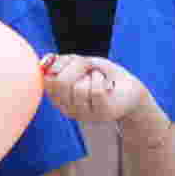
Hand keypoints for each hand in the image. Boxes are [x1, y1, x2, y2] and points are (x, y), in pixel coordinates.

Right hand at [41, 56, 157, 131]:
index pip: (46, 78)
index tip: (74, 62)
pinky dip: (102, 80)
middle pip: (59, 82)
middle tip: (88, 68)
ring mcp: (83, 113)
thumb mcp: (80, 64)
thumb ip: (60, 62)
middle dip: (77, 66)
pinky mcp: (101, 114)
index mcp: (57, 97)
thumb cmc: (103, 75)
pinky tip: (106, 84)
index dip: (61, 63)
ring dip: (92, 75)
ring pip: (78, 87)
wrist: (129, 88)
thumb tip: (45, 62)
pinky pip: (96, 91)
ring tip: (99, 79)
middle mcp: (65, 108)